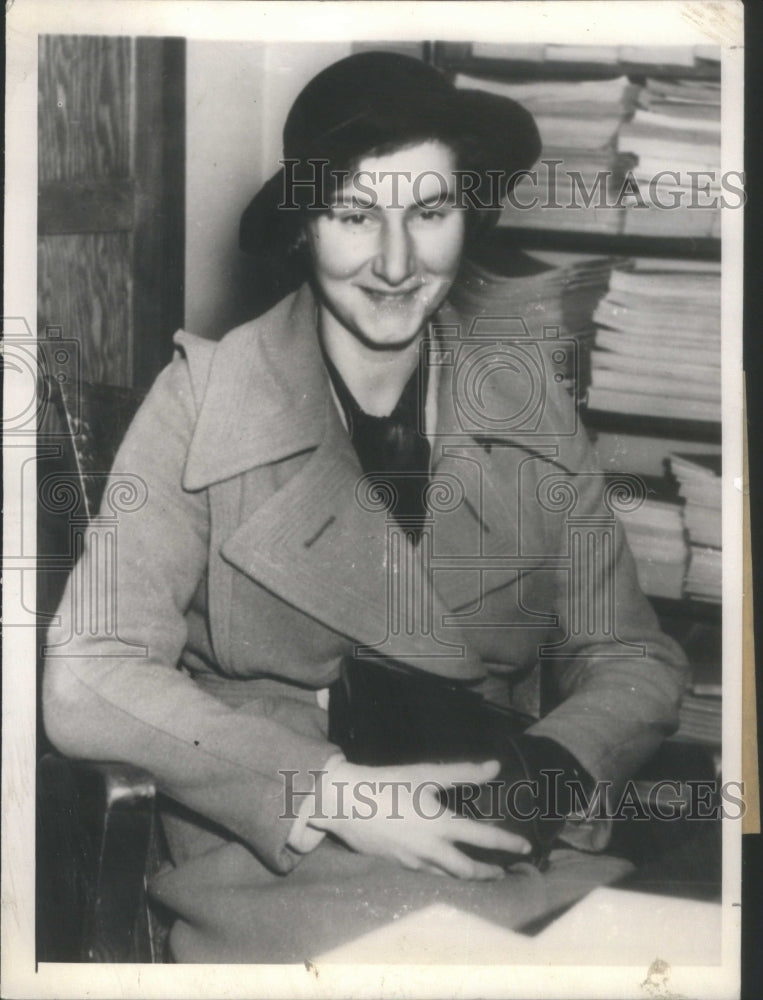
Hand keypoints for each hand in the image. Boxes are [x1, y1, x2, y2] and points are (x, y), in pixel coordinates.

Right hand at [308, 758, 531, 879]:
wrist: (345, 802)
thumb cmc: (386, 783)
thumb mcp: (426, 773)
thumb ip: (462, 772)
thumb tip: (494, 766)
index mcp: (440, 824)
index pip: (483, 837)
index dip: (507, 843)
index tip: (526, 847)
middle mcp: (431, 848)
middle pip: (468, 870)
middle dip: (488, 872)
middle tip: (502, 872)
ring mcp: (413, 860)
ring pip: (448, 875)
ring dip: (468, 875)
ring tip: (478, 872)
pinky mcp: (398, 864)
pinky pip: (428, 872)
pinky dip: (443, 871)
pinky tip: (443, 863)